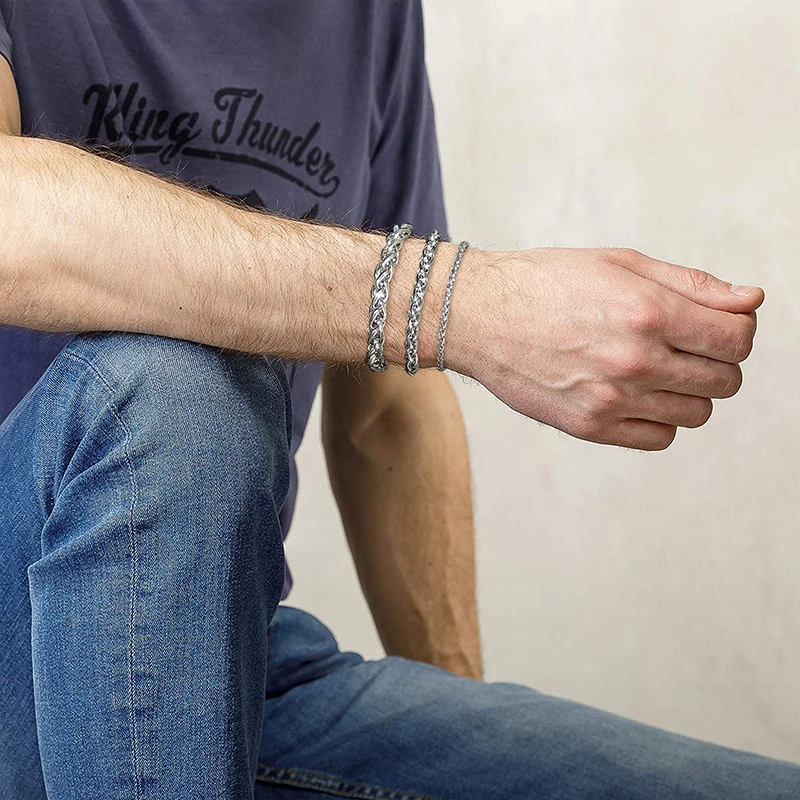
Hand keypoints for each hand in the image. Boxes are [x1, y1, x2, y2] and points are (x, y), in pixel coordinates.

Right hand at [450, 247, 762, 449]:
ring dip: (689, 391)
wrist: (480, 317)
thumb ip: (692, 284)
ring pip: (698, 413)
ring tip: (657, 369)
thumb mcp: (620, 264)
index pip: (737, 338)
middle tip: (684, 344)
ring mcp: (612, 400)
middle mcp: (634, 361)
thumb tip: (750, 301)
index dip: (738, 330)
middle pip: (725, 379)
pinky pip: (660, 438)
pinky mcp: (590, 427)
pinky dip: (660, 419)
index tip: (719, 325)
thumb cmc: (545, 284)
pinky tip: (636, 394)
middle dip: (716, 360)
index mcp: (647, 312)